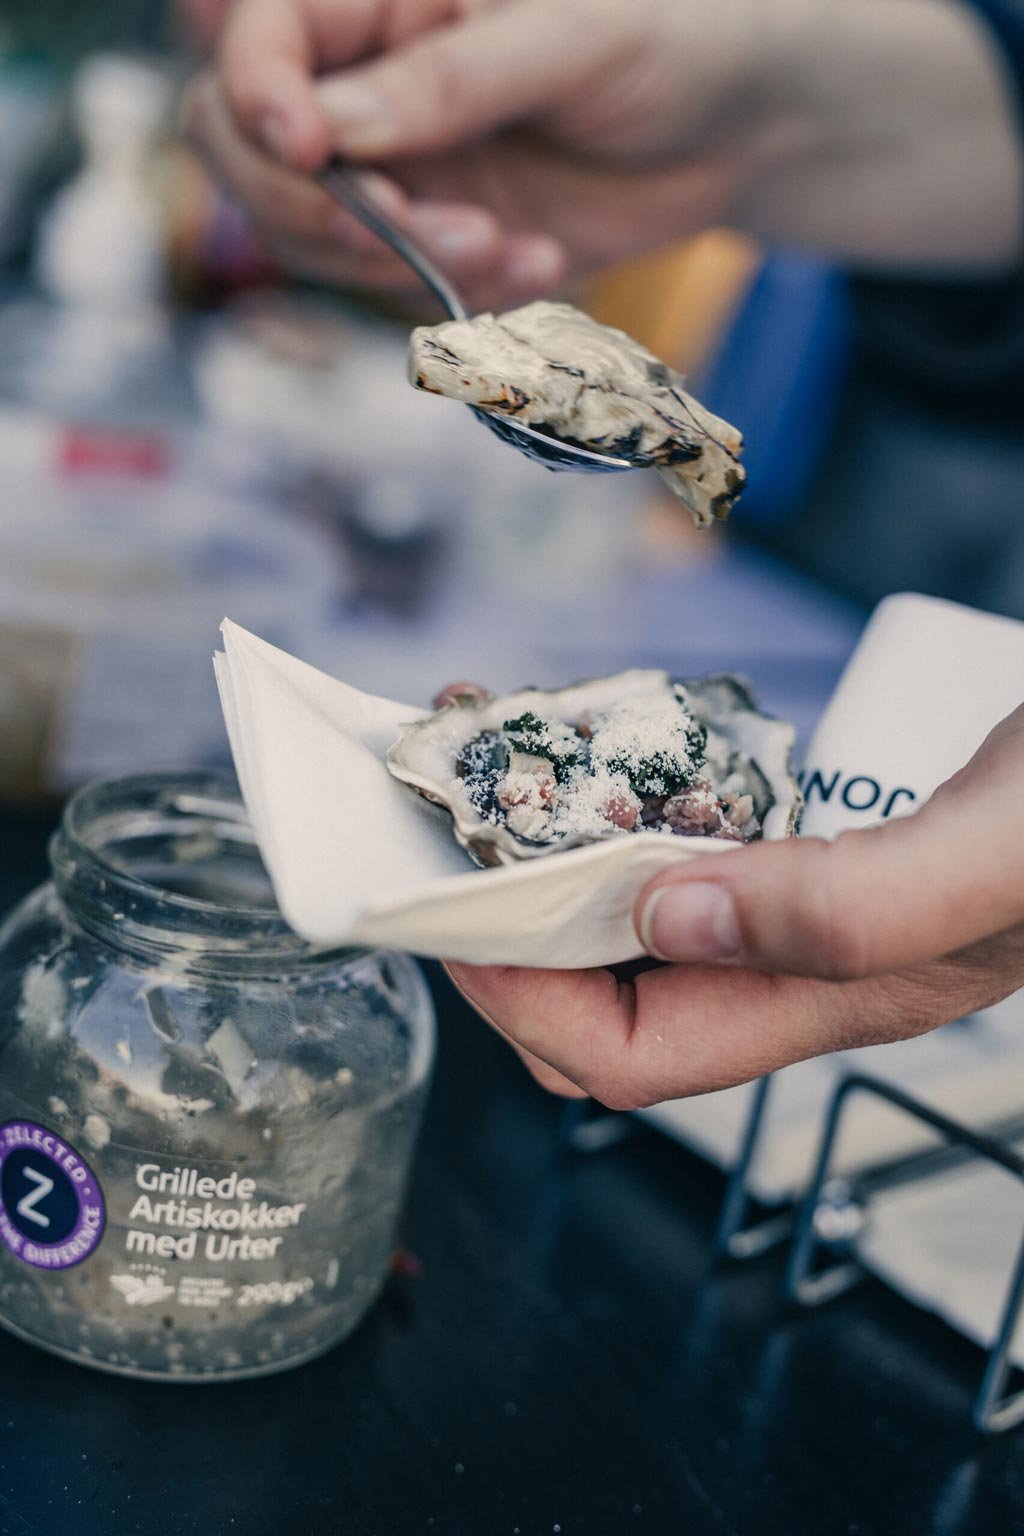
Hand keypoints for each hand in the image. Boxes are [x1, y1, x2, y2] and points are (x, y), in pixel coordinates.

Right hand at [182, 0, 1020, 307]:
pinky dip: (458, 297)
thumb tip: (328, 131)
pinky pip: (398, 292)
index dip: (256, 95)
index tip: (307, 148)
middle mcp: (368, 82)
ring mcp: (397, 167)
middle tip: (417, 229)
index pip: (258, 38)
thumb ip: (448, 80)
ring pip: (317, 238)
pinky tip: (540, 266)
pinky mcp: (437, 240)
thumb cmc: (676, 32)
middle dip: (317, 208)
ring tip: (508, 250)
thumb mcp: (571, 35)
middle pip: (246, 151)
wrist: (746, 124)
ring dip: (400, 266)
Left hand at [446, 705, 1023, 1106]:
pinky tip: (586, 784)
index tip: (450, 921)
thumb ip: (848, 906)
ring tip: (490, 807)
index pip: (628, 1057)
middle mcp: (802, 976)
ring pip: (632, 949)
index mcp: (833, 1001)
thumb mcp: (992, 858)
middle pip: (608, 1018)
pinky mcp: (807, 865)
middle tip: (447, 860)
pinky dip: (609, 842)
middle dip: (509, 958)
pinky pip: (673, 880)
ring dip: (548, 894)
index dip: (521, 1004)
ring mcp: (801, 923)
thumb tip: (670, 915)